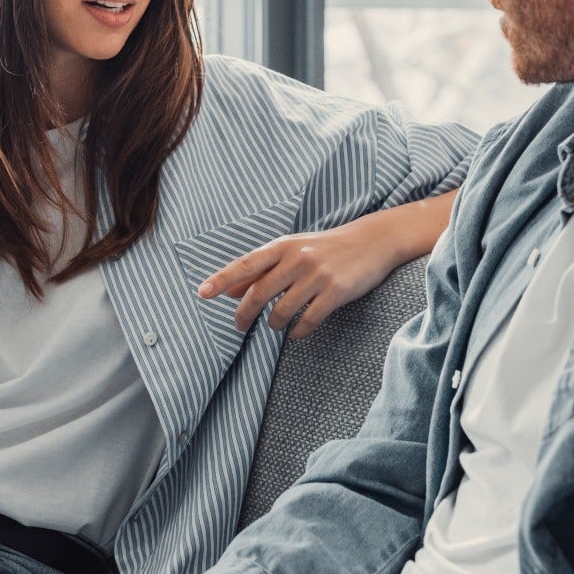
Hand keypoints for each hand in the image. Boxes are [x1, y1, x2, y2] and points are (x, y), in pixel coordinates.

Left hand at [199, 220, 400, 338]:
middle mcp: (297, 258)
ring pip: (282, 311)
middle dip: (244, 315)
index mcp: (282, 246)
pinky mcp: (336, 292)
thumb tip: (228, 290)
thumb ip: (260, 270)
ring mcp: (318, 275)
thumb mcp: (291, 251)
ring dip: (274, 325)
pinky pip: (308, 321)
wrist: (372, 241)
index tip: (202, 293)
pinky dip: (298, 332)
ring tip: (277, 325)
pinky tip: (297, 331)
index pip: (245, 264)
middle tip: (239, 327)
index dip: (222, 279)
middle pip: (259, 293)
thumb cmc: (324, 248)